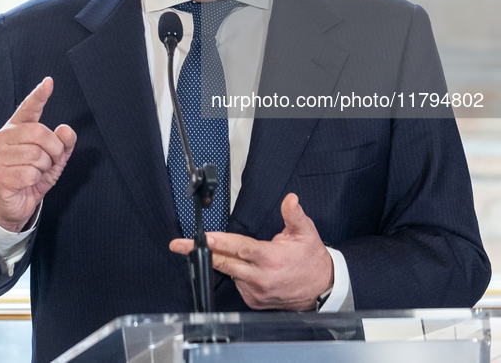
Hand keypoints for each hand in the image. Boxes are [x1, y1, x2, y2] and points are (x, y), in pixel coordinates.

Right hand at [0, 77, 76, 232]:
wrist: (14, 205)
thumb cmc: (33, 175)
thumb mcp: (55, 158)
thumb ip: (64, 142)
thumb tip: (65, 129)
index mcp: (16, 128)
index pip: (29, 108)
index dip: (39, 95)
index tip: (49, 82)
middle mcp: (3, 137)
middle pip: (40, 133)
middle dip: (54, 149)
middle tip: (51, 161)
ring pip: (37, 155)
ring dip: (45, 167)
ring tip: (36, 172)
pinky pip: (31, 173)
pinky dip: (36, 180)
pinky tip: (27, 182)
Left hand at [169, 193, 332, 310]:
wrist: (322, 288)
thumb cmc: (311, 258)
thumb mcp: (306, 232)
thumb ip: (294, 215)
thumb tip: (290, 199)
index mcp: (269, 258)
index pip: (239, 247)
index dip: (220, 242)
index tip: (203, 238)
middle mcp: (260, 277)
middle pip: (224, 262)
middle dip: (199, 252)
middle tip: (178, 245)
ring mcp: (255, 292)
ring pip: (229, 272)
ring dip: (222, 260)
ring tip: (217, 248)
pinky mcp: (254, 301)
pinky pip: (237, 283)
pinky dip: (235, 273)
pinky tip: (244, 265)